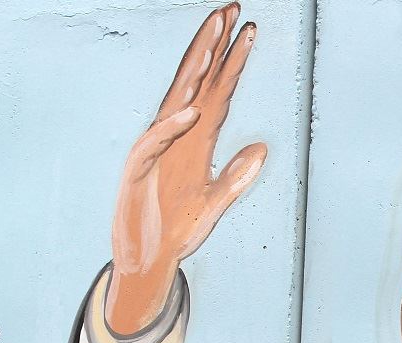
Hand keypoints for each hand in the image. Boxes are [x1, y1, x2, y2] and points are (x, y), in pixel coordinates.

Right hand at [107, 2, 267, 334]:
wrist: (149, 260)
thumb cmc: (177, 228)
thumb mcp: (217, 203)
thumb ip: (238, 176)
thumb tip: (262, 149)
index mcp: (197, 139)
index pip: (219, 89)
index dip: (233, 61)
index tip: (249, 29)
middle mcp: (176, 135)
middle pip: (197, 81)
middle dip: (214, 45)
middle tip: (230, 11)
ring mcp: (157, 149)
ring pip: (176, 100)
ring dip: (193, 71)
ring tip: (212, 40)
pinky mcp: (139, 170)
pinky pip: (156, 142)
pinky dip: (172, 126)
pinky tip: (191, 108)